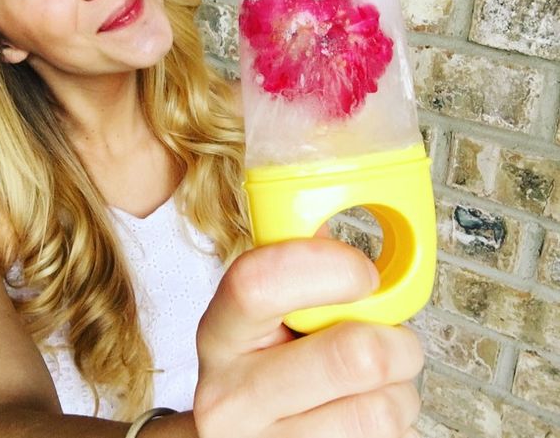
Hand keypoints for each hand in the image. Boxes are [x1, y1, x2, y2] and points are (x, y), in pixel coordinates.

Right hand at [194, 238, 422, 437]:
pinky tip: (361, 413)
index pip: (258, 283)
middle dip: (396, 341)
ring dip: (400, 391)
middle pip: (353, 355)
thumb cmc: (262, 364)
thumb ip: (301, 263)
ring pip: (384, 410)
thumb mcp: (260, 312)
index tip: (363, 272)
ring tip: (373, 385)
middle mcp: (231, 399)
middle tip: (389, 338)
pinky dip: (396, 424)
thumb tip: (364, 204)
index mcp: (219, 333)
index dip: (328, 267)